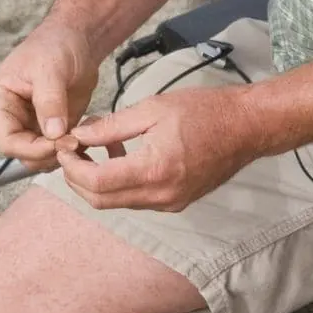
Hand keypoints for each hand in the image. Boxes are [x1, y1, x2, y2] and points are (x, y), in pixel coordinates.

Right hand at [0, 22, 100, 170]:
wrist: (77, 37)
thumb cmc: (56, 44)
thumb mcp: (51, 69)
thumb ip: (50, 101)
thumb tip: (52, 134)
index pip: (8, 141)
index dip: (32, 149)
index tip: (59, 143)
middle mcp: (10, 117)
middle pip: (23, 154)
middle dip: (48, 153)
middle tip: (75, 142)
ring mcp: (30, 125)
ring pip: (40, 157)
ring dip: (61, 153)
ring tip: (82, 135)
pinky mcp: (50, 128)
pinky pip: (57, 150)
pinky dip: (72, 148)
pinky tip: (85, 132)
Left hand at [55, 86, 264, 210]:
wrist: (248, 127)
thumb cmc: (205, 111)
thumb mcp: (152, 109)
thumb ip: (111, 126)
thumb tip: (79, 135)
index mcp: (153, 170)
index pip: (95, 183)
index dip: (71, 167)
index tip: (64, 148)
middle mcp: (160, 195)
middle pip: (99, 200)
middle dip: (76, 179)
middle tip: (69, 152)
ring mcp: (169, 203)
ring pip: (115, 202)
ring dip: (96, 181)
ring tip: (92, 148)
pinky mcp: (175, 202)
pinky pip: (134, 199)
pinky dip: (117, 182)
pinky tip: (118, 155)